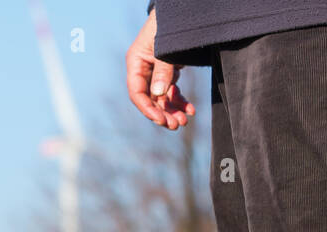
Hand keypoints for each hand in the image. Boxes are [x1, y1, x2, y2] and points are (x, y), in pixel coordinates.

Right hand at [126, 9, 194, 129]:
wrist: (182, 11)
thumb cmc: (169, 24)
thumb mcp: (165, 47)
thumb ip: (162, 70)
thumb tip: (158, 94)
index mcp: (136, 62)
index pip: (137, 92)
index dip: (148, 108)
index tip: (161, 120)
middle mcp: (143, 69)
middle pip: (150, 99)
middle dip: (163, 113)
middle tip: (177, 125)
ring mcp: (155, 71)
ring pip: (161, 98)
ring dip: (172, 111)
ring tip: (185, 120)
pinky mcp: (167, 72)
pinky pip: (171, 91)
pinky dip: (180, 101)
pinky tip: (190, 109)